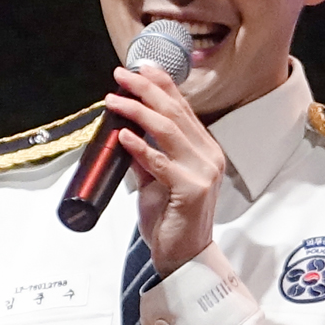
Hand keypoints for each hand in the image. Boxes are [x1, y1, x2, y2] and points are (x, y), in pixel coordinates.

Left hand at [105, 63, 226, 273]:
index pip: (182, 108)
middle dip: (146, 89)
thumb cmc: (171, 221)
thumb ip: (144, 158)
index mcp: (203, 150)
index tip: (140, 67)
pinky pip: (162, 163)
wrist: (182, 257)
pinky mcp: (192, 190)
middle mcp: (208, 156)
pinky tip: (124, 135)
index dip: (161, 84)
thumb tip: (123, 134)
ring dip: (138, 112)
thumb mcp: (154, 182)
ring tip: (115, 100)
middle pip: (175, 113)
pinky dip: (141, 147)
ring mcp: (203, 172)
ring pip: (169, 131)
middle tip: (121, 75)